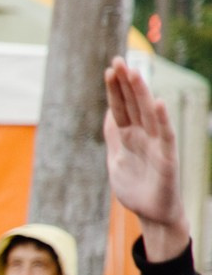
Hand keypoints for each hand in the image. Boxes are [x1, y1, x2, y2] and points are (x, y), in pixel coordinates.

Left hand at [106, 60, 189, 255]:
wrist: (152, 213)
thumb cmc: (136, 186)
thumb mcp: (116, 159)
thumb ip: (114, 136)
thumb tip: (108, 112)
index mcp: (129, 136)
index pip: (120, 107)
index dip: (115, 89)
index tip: (110, 68)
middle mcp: (143, 135)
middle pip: (133, 105)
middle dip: (126, 84)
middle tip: (119, 60)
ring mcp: (156, 144)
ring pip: (148, 114)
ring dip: (142, 93)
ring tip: (135, 73)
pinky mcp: (166, 158)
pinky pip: (165, 135)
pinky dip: (162, 119)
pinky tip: (159, 103)